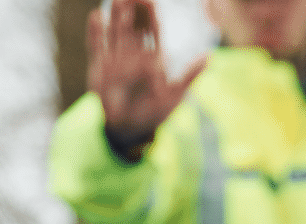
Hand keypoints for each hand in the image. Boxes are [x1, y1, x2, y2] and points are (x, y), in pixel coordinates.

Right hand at [87, 0, 205, 148]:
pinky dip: (97, 32)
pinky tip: (97, 16)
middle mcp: (134, 54)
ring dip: (118, 16)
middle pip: (134, 25)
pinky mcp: (101, 67)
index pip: (153, 30)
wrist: (129, 128)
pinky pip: (98, 46)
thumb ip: (190, 76)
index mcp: (153, 57)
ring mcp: (116, 59)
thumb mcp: (175, 95)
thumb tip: (209, 57)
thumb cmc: (154, 113)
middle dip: (134, 9)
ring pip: (117, 32)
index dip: (152, 14)